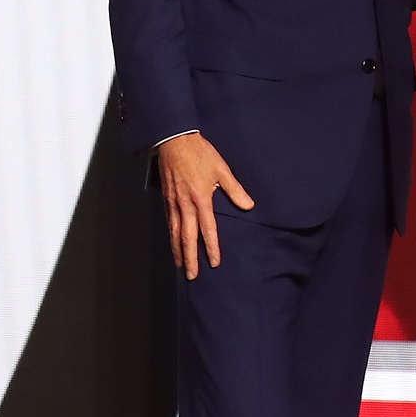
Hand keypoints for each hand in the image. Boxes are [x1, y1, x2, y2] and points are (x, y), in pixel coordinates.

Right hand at [157, 132, 253, 278]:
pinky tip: (173, 241)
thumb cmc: (200, 153)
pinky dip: (171, 235)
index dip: (212, 247)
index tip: (214, 263)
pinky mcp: (167, 198)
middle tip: (192, 275)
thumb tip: (248, 206)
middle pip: (188, 237)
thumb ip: (235, 190)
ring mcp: (174, 203)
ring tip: (180, 265)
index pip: (208, 229)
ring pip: (175, 232)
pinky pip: (169, 222)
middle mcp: (186, 205)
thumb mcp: (222, 169)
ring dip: (178, 250)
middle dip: (190, 258)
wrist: (174, 141)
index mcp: (201, 199)